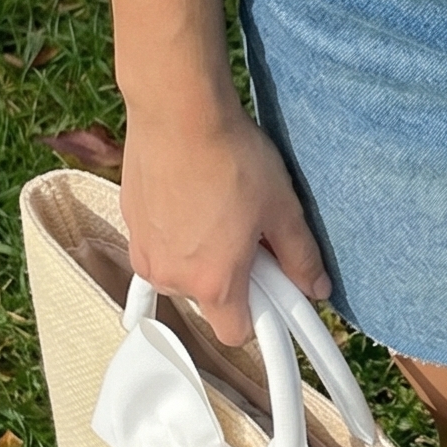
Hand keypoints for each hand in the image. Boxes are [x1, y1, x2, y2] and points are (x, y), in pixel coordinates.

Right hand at [119, 101, 330, 345]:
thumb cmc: (230, 158)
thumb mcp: (282, 209)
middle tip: (252, 235)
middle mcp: (171, 276)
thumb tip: (316, 286)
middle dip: (233, 276)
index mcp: (213, 283)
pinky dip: (175, 233)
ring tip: (221, 208)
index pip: (236, 334)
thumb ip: (301, 257)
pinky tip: (192, 198)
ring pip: (182, 271)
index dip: (260, 316)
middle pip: (210, 299)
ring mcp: (145, 251)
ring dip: (202, 254)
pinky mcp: (130, 222)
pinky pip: (160, 244)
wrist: (178, 112)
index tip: (273, 292)